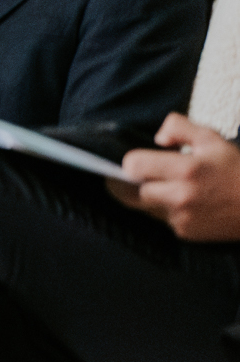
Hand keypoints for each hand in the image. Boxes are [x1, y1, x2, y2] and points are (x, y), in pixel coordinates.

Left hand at [109, 113, 239, 241]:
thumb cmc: (238, 170)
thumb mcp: (213, 140)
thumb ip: (180, 128)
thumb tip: (157, 138)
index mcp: (186, 170)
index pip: (133, 166)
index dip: (132, 163)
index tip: (140, 162)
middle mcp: (180, 197)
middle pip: (132, 191)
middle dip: (139, 182)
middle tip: (152, 176)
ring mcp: (181, 218)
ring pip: (147, 207)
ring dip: (153, 198)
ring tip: (177, 188)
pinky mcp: (185, 233)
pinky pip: (163, 220)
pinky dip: (169, 211)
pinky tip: (190, 203)